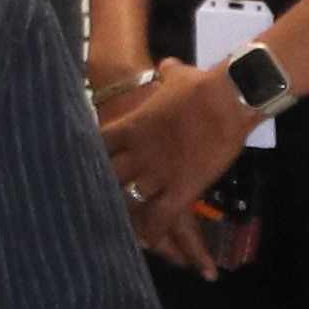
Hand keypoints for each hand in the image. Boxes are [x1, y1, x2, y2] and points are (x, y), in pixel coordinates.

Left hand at [95, 62, 250, 274]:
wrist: (228, 97)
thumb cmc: (202, 85)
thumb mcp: (177, 76)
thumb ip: (167, 75)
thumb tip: (167, 66)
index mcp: (132, 126)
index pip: (98, 146)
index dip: (89, 157)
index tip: (81, 168)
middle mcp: (139, 152)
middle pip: (107, 178)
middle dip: (100, 192)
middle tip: (90, 207)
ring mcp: (159, 172)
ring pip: (131, 202)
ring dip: (125, 216)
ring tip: (115, 232)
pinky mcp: (183, 187)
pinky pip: (163, 216)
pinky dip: (156, 231)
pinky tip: (150, 243)